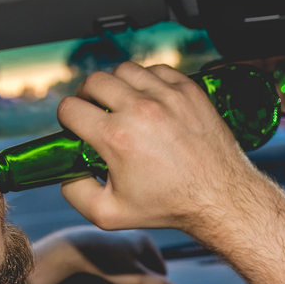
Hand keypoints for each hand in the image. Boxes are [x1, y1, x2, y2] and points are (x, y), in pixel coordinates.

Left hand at [33, 225, 173, 283]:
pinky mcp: (106, 245)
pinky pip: (118, 263)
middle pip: (147, 270)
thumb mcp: (134, 277)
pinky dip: (117, 275)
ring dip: (128, 283)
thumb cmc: (103, 263)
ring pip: (132, 268)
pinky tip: (107, 280)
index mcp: (147, 241)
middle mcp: (135, 236)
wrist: (70, 251)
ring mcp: (120, 240)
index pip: (162, 272)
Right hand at [56, 62, 266, 236]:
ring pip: (124, 70)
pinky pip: (156, 70)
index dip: (67, 120)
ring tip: (122, 105)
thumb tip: (65, 172)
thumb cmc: (168, 206)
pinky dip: (147, 80)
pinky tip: (149, 99)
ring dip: (117, 85)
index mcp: (116, 137)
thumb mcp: (109, 214)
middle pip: (93, 82)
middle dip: (87, 97)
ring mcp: (167, 96)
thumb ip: (75, 193)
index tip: (77, 129)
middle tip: (96, 113)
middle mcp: (140, 110)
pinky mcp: (189, 90)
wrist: (218, 197)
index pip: (70, 108)